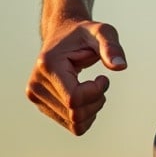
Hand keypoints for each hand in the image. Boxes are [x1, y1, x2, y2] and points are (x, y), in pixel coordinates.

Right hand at [26, 19, 126, 135]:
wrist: (61, 34)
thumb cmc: (83, 33)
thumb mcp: (101, 31)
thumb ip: (111, 47)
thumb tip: (121, 66)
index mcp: (48, 65)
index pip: (74, 99)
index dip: (96, 92)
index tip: (103, 77)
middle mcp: (36, 84)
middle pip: (75, 114)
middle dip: (96, 101)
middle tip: (101, 82)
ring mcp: (35, 96)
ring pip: (73, 124)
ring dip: (92, 109)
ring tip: (93, 88)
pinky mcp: (40, 104)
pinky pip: (69, 125)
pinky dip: (85, 115)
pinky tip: (85, 96)